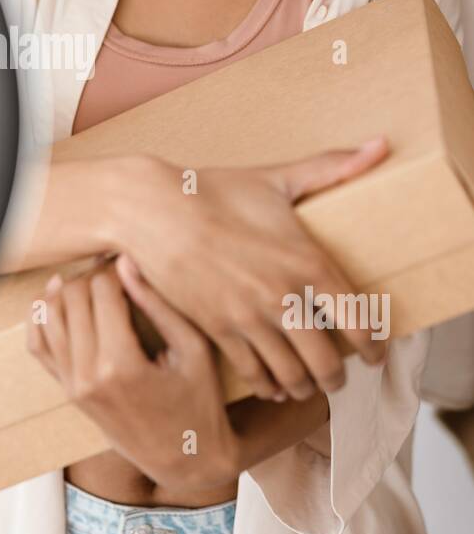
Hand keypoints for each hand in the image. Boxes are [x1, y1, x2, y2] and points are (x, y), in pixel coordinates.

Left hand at [26, 255, 239, 494]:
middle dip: (93, 275)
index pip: (102, 290)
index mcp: (122, 365)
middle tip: (117, 271)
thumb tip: (126, 262)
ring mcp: (72, 386)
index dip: (115, 267)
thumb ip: (158, 305)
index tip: (131, 262)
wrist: (186, 460)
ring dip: (69, 290)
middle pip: (73, 297)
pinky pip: (38, 346)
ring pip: (50, 315)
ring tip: (96, 283)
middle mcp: (88, 376)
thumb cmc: (200, 403)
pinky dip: (41, 317)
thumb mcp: (194, 350)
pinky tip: (57, 299)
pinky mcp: (67, 392)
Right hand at [100, 137, 390, 402]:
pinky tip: (271, 386)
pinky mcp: (218, 330)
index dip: (373, 346)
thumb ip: (332, 168)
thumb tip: (380, 146)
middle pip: (328, 362)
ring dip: (304, 387)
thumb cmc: (214, 192)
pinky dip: (267, 386)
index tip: (374, 354)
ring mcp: (250, 318)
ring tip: (308, 385)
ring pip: (291, 375)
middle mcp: (284, 297)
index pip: (359, 321)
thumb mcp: (277, 178)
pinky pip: (253, 374)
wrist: (154, 211)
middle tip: (340, 378)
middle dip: (338, 377)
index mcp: (308, 262)